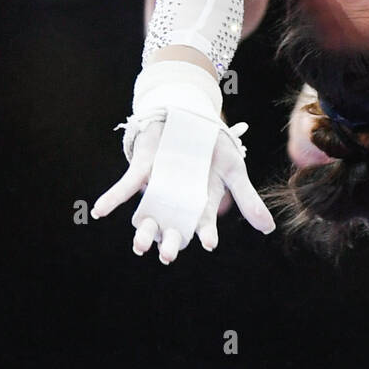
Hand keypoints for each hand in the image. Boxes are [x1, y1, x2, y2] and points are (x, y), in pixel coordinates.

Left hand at [92, 60, 274, 262]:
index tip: (208, 243)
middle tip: (168, 255)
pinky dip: (112, 199)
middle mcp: (177, 201)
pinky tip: (100, 211)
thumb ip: (247, 198)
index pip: (202, 224)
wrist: (192, 113)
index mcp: (200, 203)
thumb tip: (268, 229)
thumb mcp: (234, 169)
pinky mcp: (142, 170)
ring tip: (140, 245)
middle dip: (169, 243)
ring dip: (142, 232)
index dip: (205, 234)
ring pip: (147, 216)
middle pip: (172, 228)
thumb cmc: (214, 144)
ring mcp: (157, 187)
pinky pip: (125, 187)